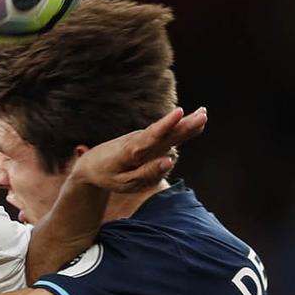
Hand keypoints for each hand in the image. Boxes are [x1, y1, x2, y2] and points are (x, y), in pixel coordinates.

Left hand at [70, 106, 206, 191]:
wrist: (91, 164)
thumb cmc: (108, 176)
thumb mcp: (125, 182)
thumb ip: (148, 173)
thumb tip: (170, 160)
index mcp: (132, 151)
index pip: (151, 136)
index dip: (166, 125)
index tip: (179, 113)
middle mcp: (139, 140)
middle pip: (165, 132)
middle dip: (184, 124)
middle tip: (203, 115)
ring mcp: (144, 138)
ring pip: (168, 131)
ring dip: (186, 123)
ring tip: (203, 114)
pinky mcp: (147, 140)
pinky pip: (166, 133)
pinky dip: (179, 126)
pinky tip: (193, 119)